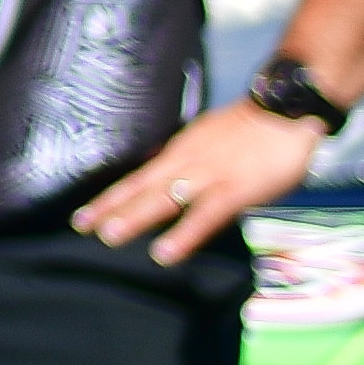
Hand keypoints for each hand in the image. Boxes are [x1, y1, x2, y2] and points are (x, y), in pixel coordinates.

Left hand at [73, 98, 324, 266]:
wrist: (285, 111)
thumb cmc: (252, 131)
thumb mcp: (208, 142)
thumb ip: (187, 163)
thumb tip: (167, 181)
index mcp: (180, 153)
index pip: (136, 179)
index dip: (109, 198)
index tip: (81, 217)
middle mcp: (186, 163)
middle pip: (141, 188)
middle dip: (110, 208)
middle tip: (79, 227)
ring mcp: (209, 176)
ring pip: (164, 198)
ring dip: (135, 217)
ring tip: (108, 237)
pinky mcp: (235, 190)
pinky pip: (204, 216)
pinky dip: (183, 235)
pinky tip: (165, 253)